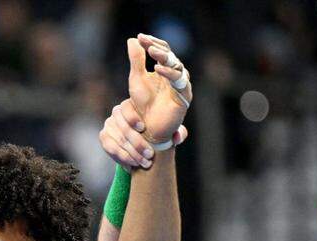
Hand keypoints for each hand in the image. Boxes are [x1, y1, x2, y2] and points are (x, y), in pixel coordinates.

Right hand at [100, 98, 188, 170]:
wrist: (142, 145)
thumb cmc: (156, 133)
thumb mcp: (168, 132)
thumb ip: (177, 132)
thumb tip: (177, 137)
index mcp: (133, 105)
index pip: (127, 107)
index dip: (133, 117)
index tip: (143, 128)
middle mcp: (118, 113)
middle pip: (124, 128)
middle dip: (138, 144)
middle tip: (150, 155)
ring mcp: (109, 124)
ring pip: (119, 140)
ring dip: (132, 154)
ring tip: (144, 163)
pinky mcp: (104, 137)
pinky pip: (110, 148)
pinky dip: (122, 157)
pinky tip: (132, 165)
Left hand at [126, 32, 191, 146]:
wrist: (148, 127)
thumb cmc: (143, 104)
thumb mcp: (136, 78)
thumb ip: (136, 60)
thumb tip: (132, 39)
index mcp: (165, 69)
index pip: (162, 50)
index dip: (152, 42)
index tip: (140, 37)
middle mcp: (175, 75)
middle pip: (171, 56)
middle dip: (158, 47)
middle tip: (146, 42)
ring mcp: (180, 86)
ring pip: (177, 66)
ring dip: (164, 57)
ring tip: (151, 52)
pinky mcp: (184, 97)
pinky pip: (179, 82)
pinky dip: (169, 73)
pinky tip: (157, 68)